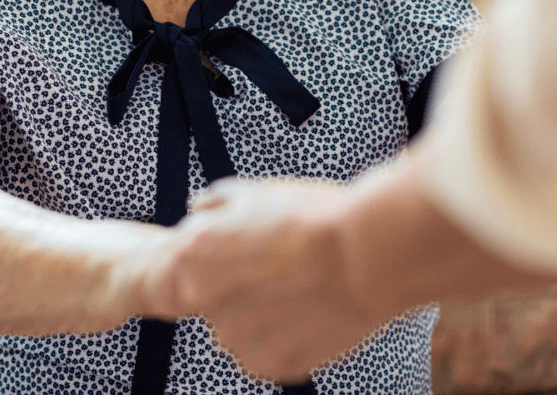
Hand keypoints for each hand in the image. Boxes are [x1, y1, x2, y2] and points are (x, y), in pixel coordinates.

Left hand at [145, 177, 387, 381]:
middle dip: (246, 285)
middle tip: (287, 265)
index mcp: (194, 254)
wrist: (366, 253)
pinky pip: (270, 352)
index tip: (260, 247)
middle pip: (218, 296)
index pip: (189, 263)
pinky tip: (313, 309)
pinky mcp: (268, 365)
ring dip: (266, 315)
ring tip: (305, 286)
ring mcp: (236, 337)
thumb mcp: (260, 192)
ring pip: (244, 327)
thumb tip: (198, 206)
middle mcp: (204, 300)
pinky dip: (289, 337)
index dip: (231, 253)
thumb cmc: (316, 217)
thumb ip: (218, 202)